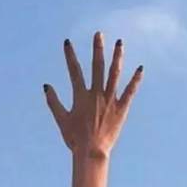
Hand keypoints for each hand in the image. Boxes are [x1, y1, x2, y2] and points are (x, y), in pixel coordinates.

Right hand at [43, 32, 142, 157]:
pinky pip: (130, 91)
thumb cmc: (74, 138)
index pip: (74, 71)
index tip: (67, 42)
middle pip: (97, 66)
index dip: (70, 55)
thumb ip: (53, 102)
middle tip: (99, 34)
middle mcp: (96, 94)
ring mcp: (110, 100)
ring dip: (117, 57)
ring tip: (119, 43)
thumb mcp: (61, 120)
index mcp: (81, 96)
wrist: (91, 152)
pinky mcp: (121, 108)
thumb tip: (46, 86)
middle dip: (97, 49)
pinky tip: (140, 68)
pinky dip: (135, 80)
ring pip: (114, 74)